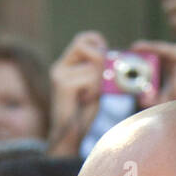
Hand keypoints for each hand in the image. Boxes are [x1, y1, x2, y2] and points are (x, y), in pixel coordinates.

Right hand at [48, 31, 107, 155]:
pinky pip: (91, 79)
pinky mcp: (63, 84)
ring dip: (100, 81)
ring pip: (93, 65)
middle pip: (84, 45)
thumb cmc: (83, 113)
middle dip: (100, 60)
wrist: (68, 135)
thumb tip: (115, 59)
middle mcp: (60, 66)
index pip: (82, 39)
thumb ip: (100, 72)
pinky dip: (95, 90)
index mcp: (66, 64)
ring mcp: (59, 74)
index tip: (106, 56)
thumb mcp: (95, 87)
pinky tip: (86, 100)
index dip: (97, 42)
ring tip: (90, 96)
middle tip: (101, 80)